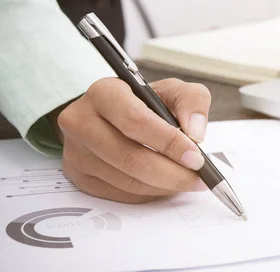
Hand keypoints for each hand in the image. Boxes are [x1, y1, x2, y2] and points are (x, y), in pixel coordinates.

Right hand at [54, 77, 210, 203]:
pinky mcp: (79, 176)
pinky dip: (149, 193)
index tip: (196, 157)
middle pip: (130, 158)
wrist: (113, 113)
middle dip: (172, 173)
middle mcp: (82, 121)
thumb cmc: (146, 102)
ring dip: (164, 186)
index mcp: (105, 92)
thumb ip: (192, 101)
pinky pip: (120, 194)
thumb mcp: (173, 90)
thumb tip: (195, 133)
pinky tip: (166, 184)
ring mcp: (76, 152)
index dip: (169, 142)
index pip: (136, 121)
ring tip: (188, 181)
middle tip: (198, 178)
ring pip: (126, 181)